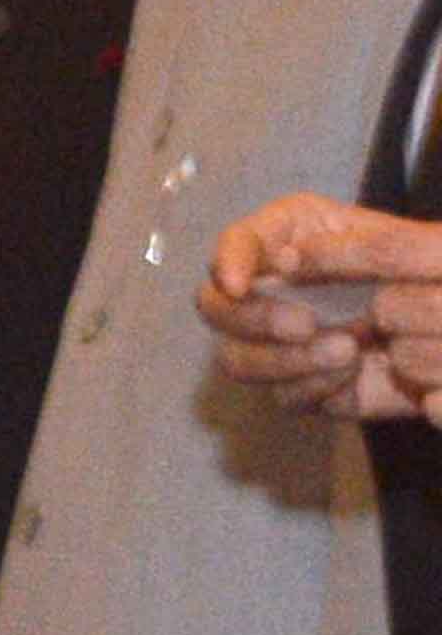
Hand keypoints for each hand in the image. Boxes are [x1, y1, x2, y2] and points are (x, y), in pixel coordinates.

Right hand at [204, 197, 441, 421]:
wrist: (440, 315)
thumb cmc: (416, 267)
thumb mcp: (379, 236)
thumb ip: (330, 242)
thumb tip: (281, 263)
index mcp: (280, 244)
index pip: (232, 246)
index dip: (225, 264)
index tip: (239, 286)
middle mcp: (263, 295)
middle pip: (214, 309)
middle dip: (253, 319)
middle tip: (304, 324)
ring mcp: (275, 345)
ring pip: (237, 360)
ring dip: (284, 359)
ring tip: (347, 350)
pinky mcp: (301, 387)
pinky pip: (285, 397)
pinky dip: (315, 386)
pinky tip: (353, 372)